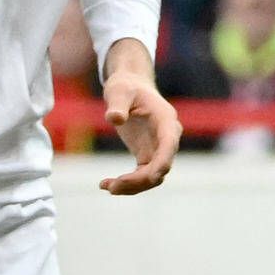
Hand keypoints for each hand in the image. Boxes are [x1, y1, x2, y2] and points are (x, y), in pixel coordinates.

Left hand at [98, 41, 181, 193]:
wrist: (130, 89)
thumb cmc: (126, 87)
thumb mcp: (119, 91)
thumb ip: (117, 104)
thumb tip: (114, 119)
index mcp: (166, 121)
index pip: (169, 145)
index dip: (162, 162)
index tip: (151, 177)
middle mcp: (167, 138)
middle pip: (161, 167)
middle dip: (139, 180)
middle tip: (111, 187)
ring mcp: (158, 149)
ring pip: (153, 177)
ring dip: (132, 186)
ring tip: (106, 187)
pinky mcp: (147, 156)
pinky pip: (142, 176)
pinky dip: (127, 183)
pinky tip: (106, 184)